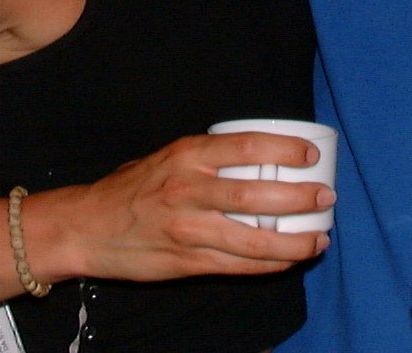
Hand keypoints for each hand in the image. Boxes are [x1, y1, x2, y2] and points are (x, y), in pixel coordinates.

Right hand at [46, 130, 332, 282]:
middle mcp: (188, 190)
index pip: (246, 146)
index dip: (284, 149)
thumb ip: (206, 158)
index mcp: (186, 155)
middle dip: (299, 197)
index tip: (310, 154)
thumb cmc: (131, 189)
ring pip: (253, 238)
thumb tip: (257, 155)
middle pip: (256, 194)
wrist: (85, 228)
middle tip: (325, 197)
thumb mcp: (167, 157)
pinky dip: (268, 264)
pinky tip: (288, 260)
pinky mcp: (186, 262)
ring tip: (319, 238)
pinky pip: (237, 266)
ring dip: (293, 241)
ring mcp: (187, 229)